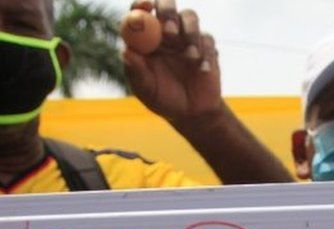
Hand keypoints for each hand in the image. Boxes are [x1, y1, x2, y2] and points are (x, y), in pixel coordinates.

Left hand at [122, 0, 222, 124]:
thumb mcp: (146, 90)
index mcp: (145, 38)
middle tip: (169, 29)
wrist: (192, 113)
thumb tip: (126, 52)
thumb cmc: (163, 100)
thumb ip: (136, 72)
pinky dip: (205, 53)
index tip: (145, 6)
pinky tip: (202, 71)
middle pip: (166, 5)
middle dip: (168, 10)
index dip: (141, 5)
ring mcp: (186, 36)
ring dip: (190, 34)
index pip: (140, 12)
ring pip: (190, 16)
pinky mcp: (206, 45)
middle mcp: (165, 32)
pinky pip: (207, 39)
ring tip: (190, 58)